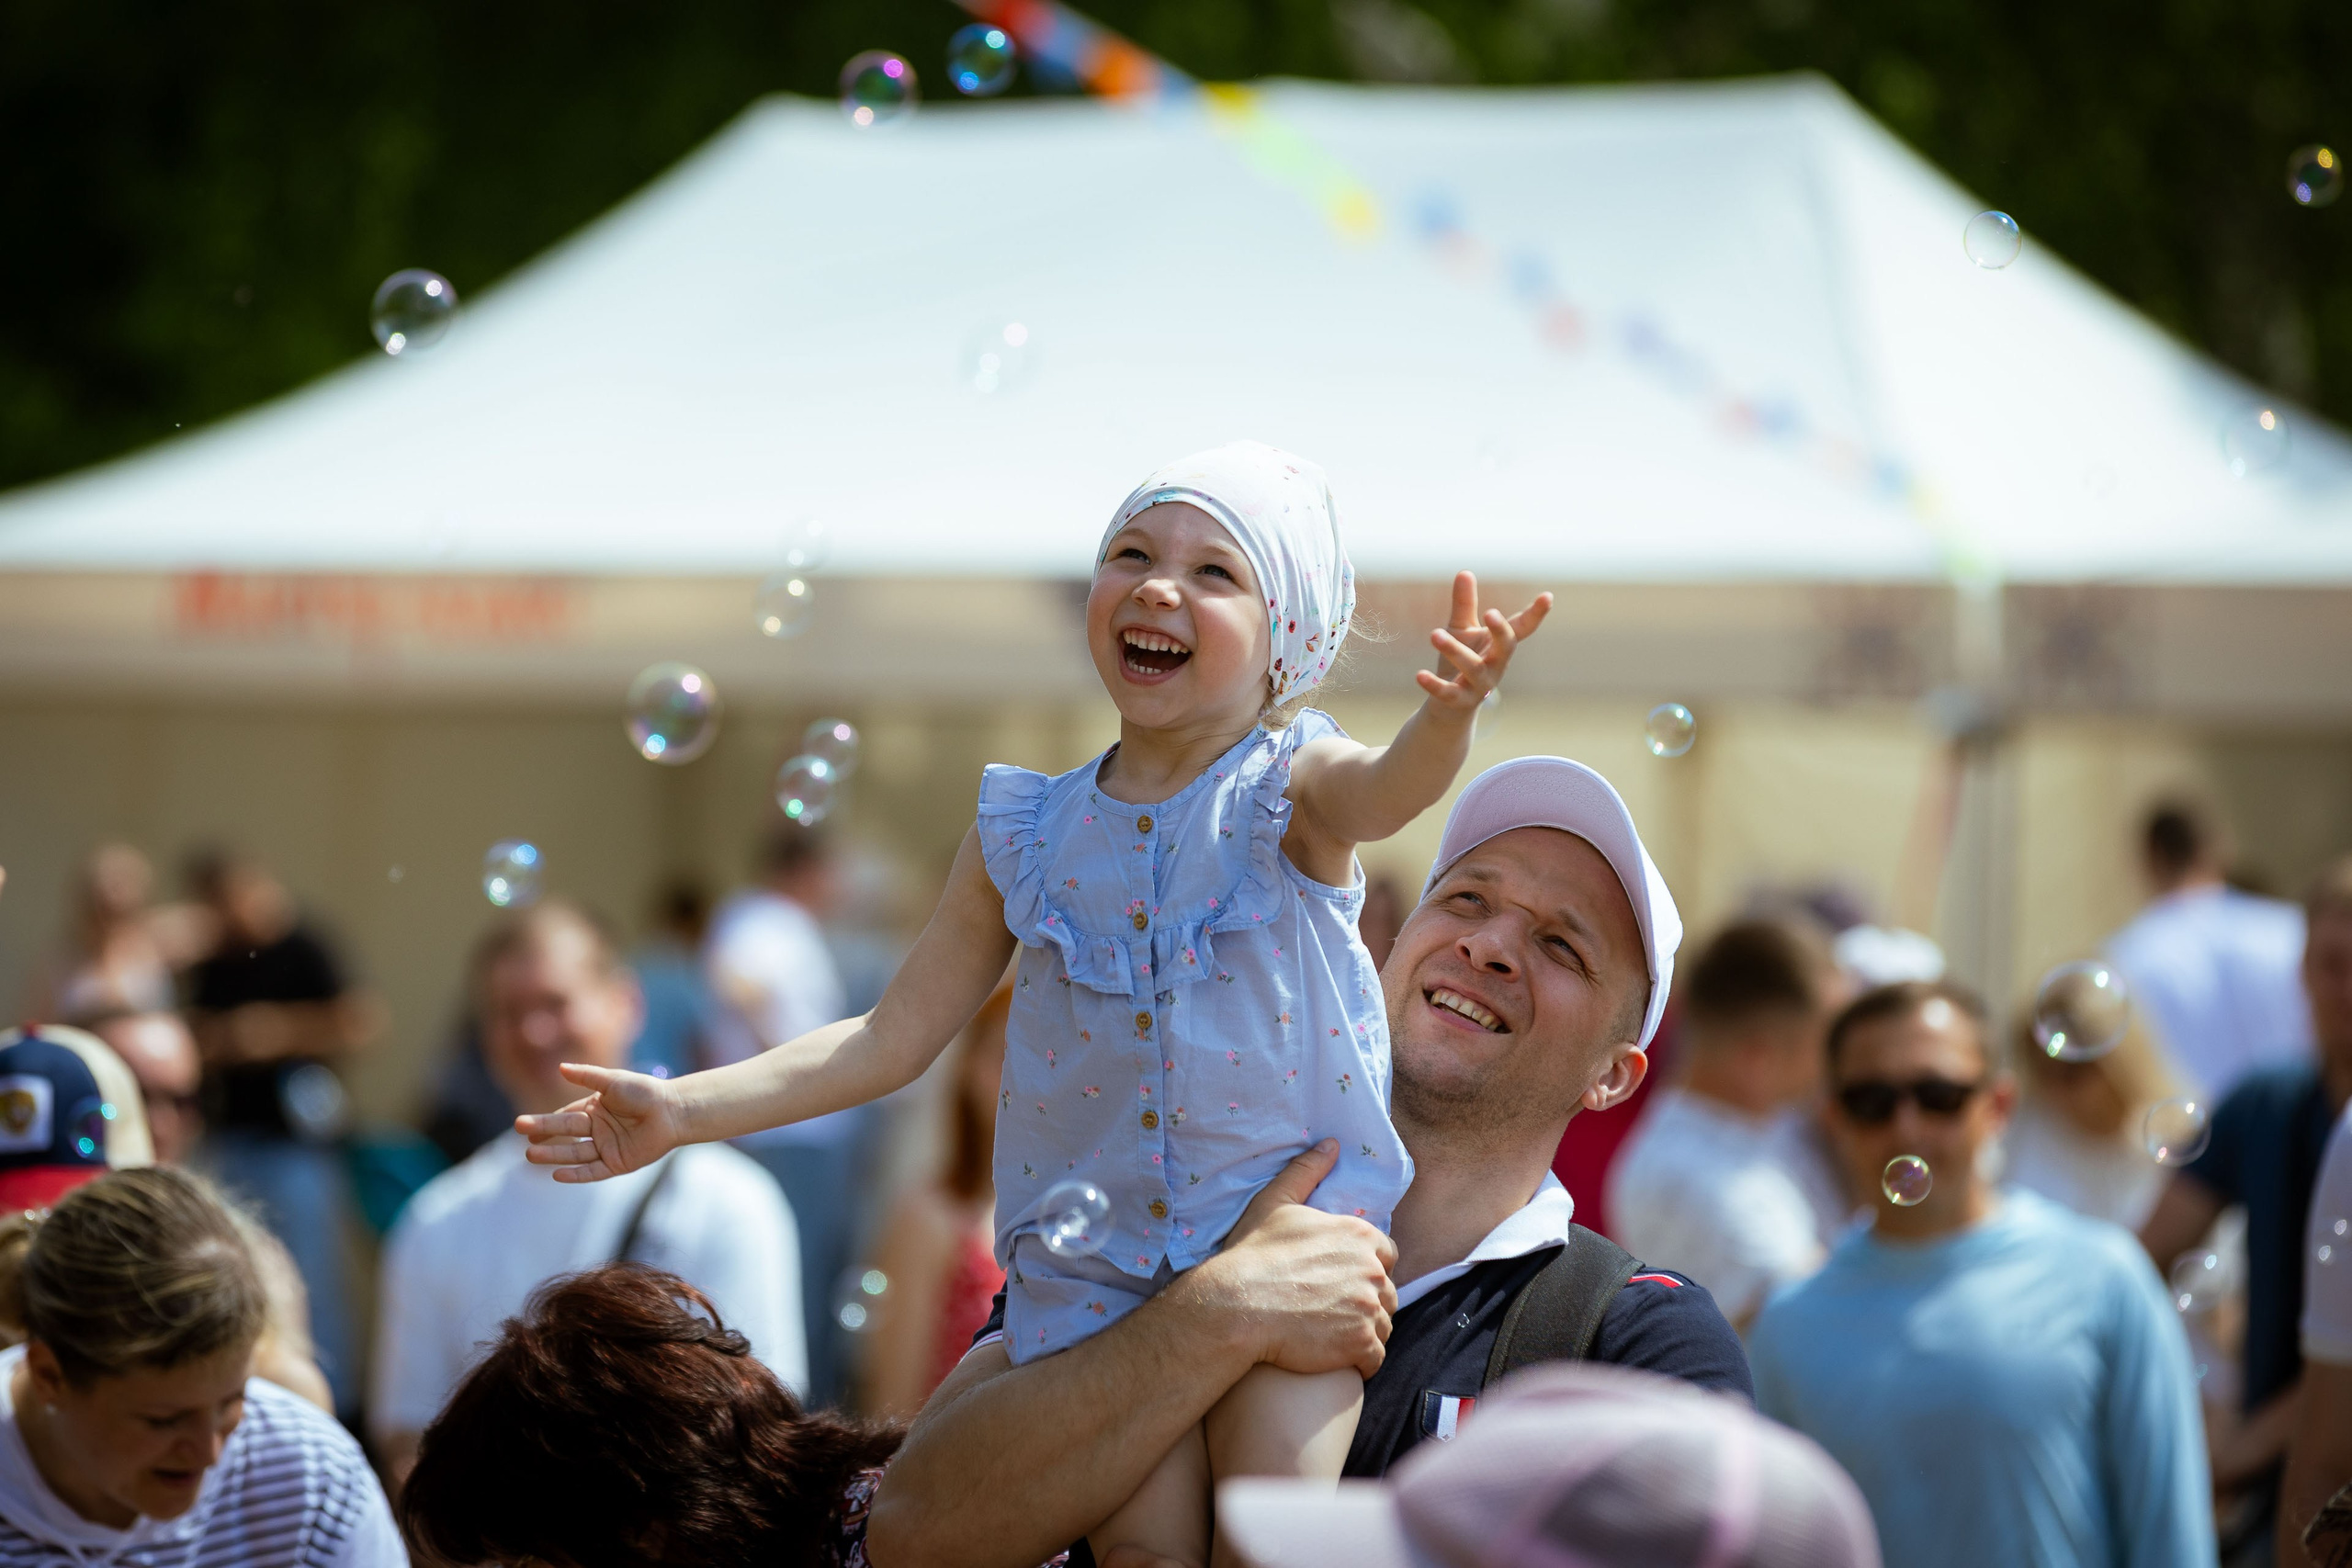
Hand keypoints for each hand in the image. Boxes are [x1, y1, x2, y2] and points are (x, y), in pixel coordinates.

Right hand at [516, 1063, 685, 1181]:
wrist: (674, 1110)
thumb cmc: (646, 1091)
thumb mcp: (613, 1081)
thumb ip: (587, 1076)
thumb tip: (560, 1068)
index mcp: (596, 1109)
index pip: (565, 1116)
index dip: (546, 1122)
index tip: (524, 1125)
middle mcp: (598, 1130)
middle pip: (566, 1133)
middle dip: (543, 1133)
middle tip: (520, 1133)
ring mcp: (607, 1148)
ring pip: (575, 1153)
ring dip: (554, 1155)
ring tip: (530, 1155)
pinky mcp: (618, 1164)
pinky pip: (593, 1172)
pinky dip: (576, 1174)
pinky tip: (557, 1175)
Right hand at [1194, 1140, 1398, 1378]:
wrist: (1235, 1306)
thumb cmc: (1252, 1255)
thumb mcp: (1275, 1203)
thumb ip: (1306, 1172)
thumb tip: (1331, 1144)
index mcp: (1359, 1235)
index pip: (1386, 1255)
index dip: (1365, 1269)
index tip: (1338, 1281)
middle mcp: (1372, 1270)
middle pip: (1387, 1293)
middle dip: (1365, 1303)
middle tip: (1330, 1312)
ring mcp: (1369, 1308)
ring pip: (1383, 1327)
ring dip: (1363, 1333)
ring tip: (1329, 1335)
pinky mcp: (1361, 1344)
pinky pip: (1374, 1359)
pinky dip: (1359, 1361)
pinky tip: (1334, 1357)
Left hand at [1418, 570, 1551, 716]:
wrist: (1447, 705)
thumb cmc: (1459, 661)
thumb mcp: (1461, 630)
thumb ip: (1465, 604)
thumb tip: (1465, 571)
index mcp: (1498, 646)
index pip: (1521, 629)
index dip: (1536, 614)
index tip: (1548, 596)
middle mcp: (1496, 666)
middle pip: (1506, 648)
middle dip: (1500, 631)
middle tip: (1491, 613)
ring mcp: (1480, 686)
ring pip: (1474, 668)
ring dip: (1455, 651)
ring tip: (1435, 634)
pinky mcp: (1459, 702)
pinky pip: (1449, 694)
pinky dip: (1434, 685)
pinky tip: (1420, 675)